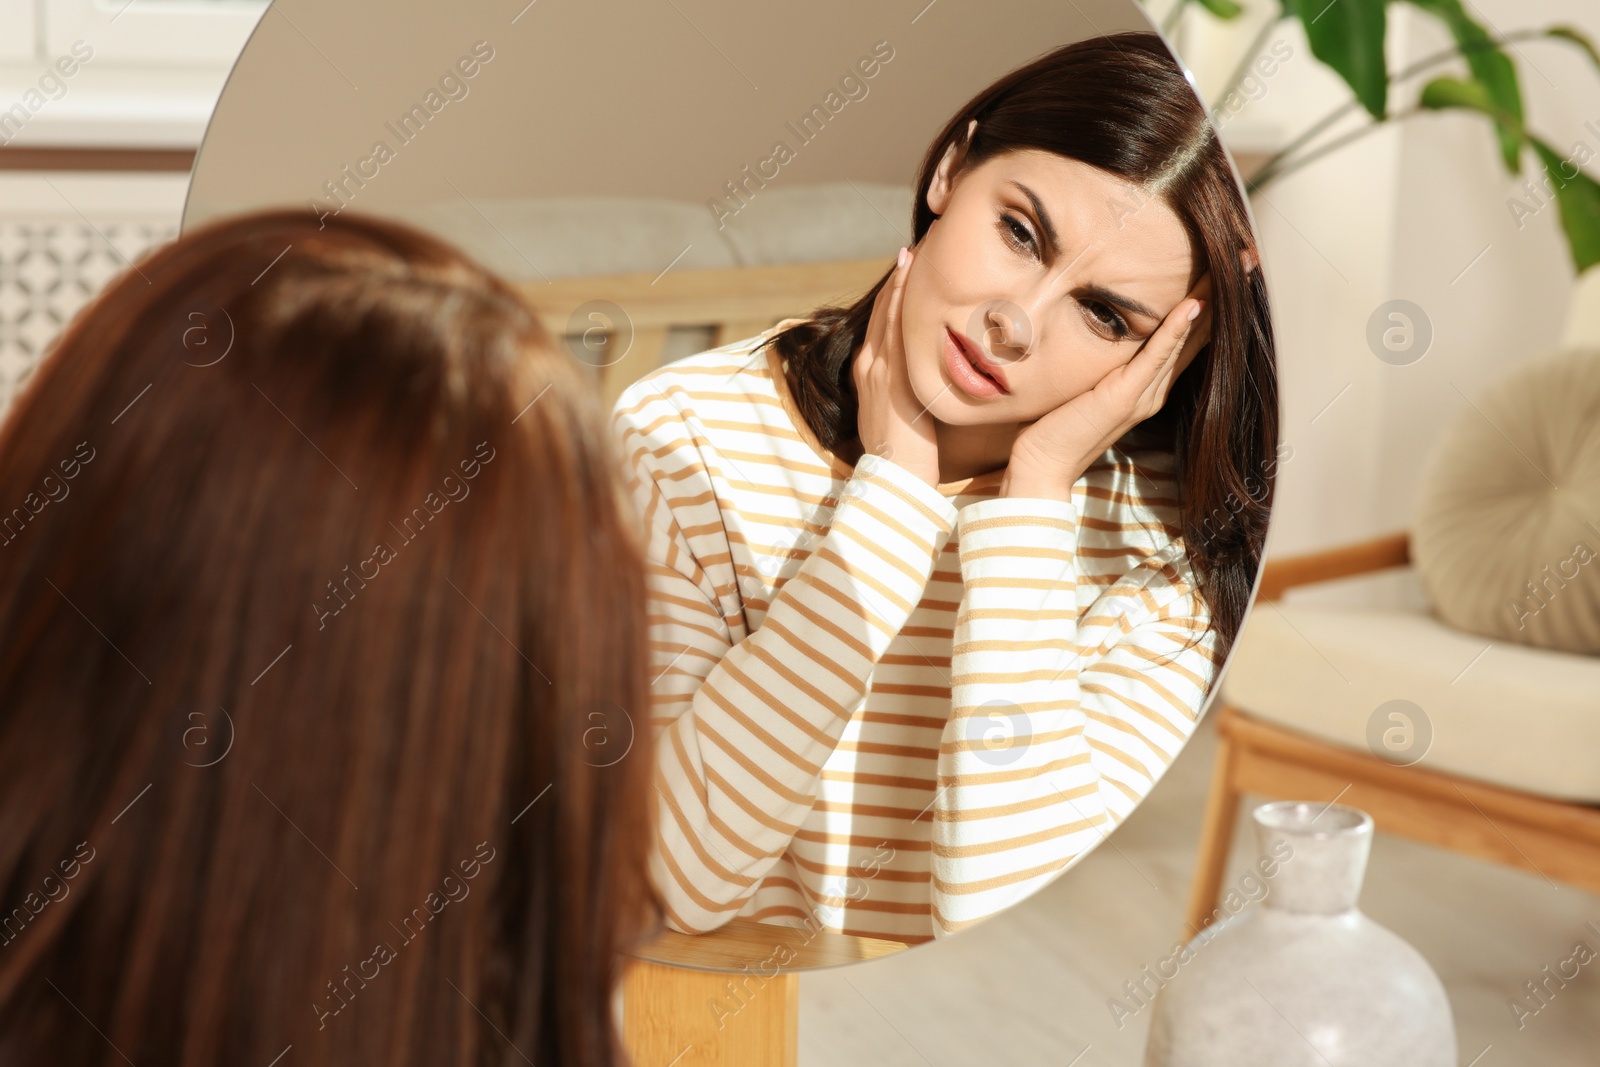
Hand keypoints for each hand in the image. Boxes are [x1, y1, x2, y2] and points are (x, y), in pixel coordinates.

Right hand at [852, 246, 940, 486]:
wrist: (894, 481)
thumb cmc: (909, 459)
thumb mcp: (910, 417)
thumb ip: (920, 393)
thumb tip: (946, 378)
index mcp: (871, 374)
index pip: (884, 322)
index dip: (897, 292)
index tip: (915, 265)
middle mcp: (869, 365)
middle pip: (884, 308)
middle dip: (901, 275)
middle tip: (921, 241)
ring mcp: (876, 368)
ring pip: (888, 310)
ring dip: (902, 276)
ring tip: (919, 244)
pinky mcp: (889, 374)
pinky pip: (894, 324)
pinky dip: (901, 294)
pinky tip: (911, 270)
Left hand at [1004, 274, 1213, 499]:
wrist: (1042, 466)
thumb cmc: (1055, 424)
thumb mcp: (1087, 383)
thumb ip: (1106, 362)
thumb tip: (1105, 326)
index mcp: (1149, 386)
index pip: (1188, 337)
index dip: (1210, 303)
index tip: (1228, 269)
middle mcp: (1156, 389)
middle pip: (1198, 333)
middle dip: (1223, 294)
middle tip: (1248, 257)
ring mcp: (1145, 395)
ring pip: (1185, 339)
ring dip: (1210, 300)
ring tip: (1233, 268)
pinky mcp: (1126, 397)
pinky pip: (1156, 357)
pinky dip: (1176, 329)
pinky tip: (1193, 304)